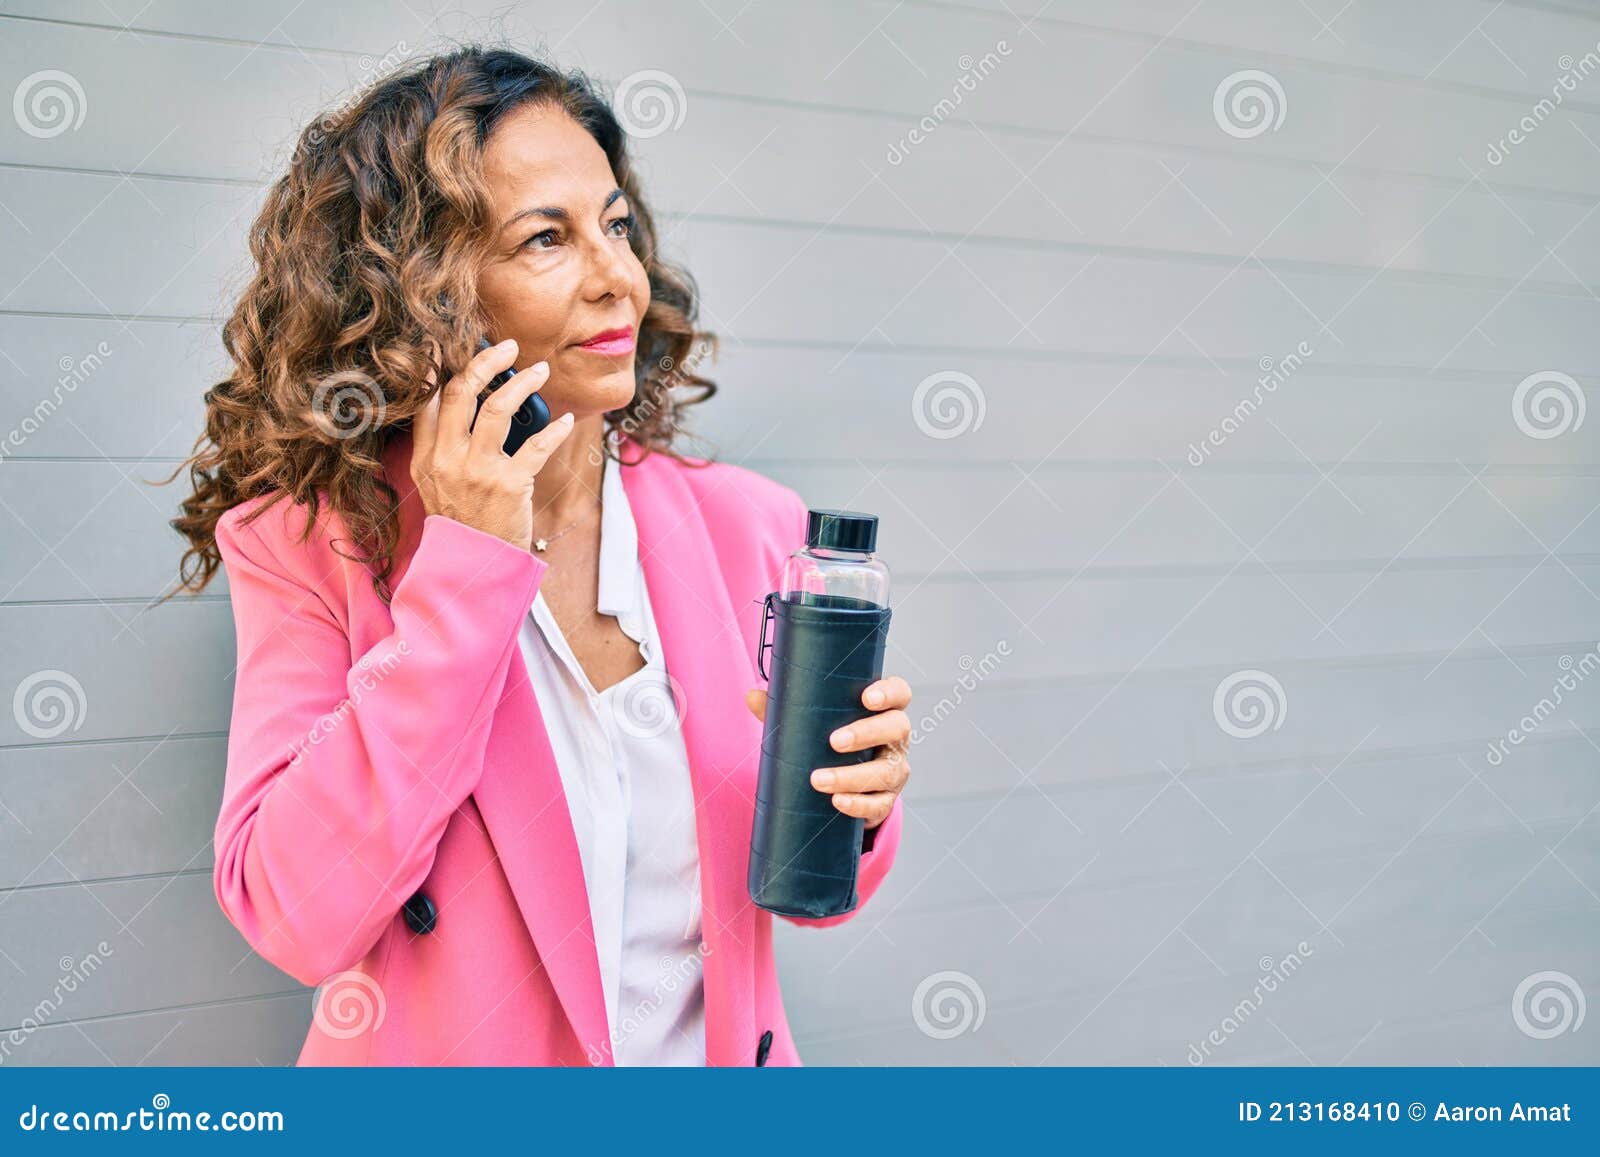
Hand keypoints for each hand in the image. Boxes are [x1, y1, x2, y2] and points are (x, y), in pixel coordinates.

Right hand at [411, 337, 575, 551]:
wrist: (473, 566)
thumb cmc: (462, 521)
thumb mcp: (435, 484)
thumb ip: (443, 445)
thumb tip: (470, 401)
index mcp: (426, 456)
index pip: (427, 400)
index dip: (437, 366)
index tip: (447, 342)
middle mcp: (447, 459)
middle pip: (463, 392)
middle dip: (487, 361)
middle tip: (508, 347)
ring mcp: (477, 471)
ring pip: (498, 408)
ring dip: (523, 382)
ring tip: (540, 370)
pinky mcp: (509, 485)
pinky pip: (536, 446)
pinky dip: (554, 429)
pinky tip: (564, 421)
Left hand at [743, 675, 911, 828]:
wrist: (842, 786)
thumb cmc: (828, 741)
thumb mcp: (812, 723)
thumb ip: (786, 709)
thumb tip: (751, 696)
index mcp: (882, 710)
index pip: (899, 694)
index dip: (889, 693)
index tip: (867, 698)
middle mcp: (895, 738)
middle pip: (898, 727)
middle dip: (867, 733)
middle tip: (835, 741)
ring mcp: (894, 769)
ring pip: (887, 771)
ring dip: (853, 776)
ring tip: (819, 780)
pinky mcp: (886, 800)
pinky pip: (879, 804)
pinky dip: (858, 805)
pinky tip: (837, 802)